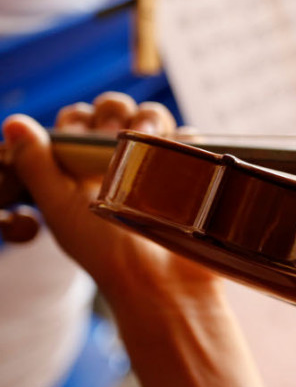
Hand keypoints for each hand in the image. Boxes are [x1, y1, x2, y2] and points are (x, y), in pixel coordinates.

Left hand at [1, 92, 216, 301]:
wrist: (161, 277)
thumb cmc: (105, 250)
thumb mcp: (59, 207)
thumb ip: (36, 163)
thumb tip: (14, 121)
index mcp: (80, 169)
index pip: (76, 120)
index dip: (79, 119)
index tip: (85, 135)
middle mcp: (116, 163)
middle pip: (115, 109)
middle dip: (115, 113)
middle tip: (116, 138)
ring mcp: (153, 165)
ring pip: (151, 115)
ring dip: (150, 119)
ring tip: (150, 139)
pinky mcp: (187, 170)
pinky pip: (186, 136)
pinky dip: (182, 137)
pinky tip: (176, 152)